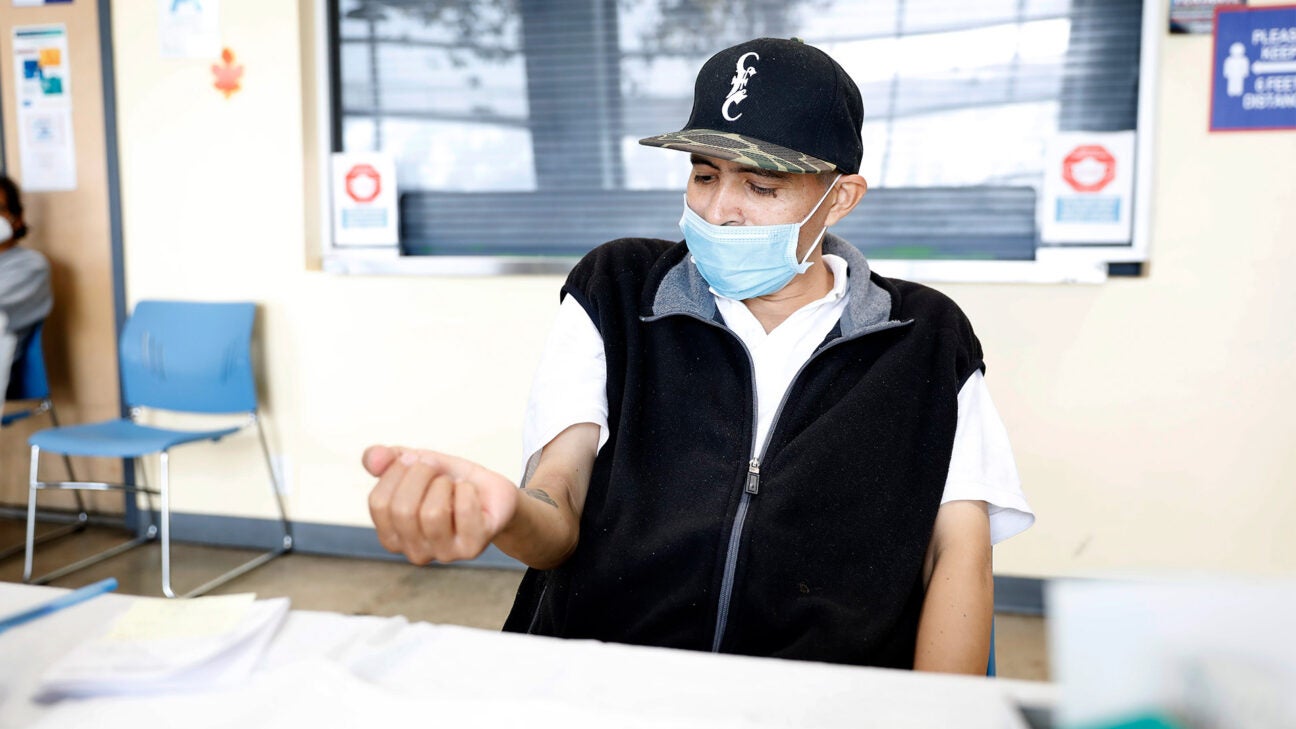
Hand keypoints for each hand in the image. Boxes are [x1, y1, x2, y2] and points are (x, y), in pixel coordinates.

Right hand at [364, 445, 518, 564]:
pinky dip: (467, 490)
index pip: (379, 503)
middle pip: (403, 510)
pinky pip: (464, 511)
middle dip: (421, 475)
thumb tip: (373, 459)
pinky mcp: (471, 548)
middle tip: (435, 469)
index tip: (413, 460)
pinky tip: (469, 492)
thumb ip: (384, 459)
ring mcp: (443, 554)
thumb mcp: (412, 462)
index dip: (396, 472)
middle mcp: (413, 551)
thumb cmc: (447, 480)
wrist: (489, 491)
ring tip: (452, 484)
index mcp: (391, 535)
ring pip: (432, 513)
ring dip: (445, 485)